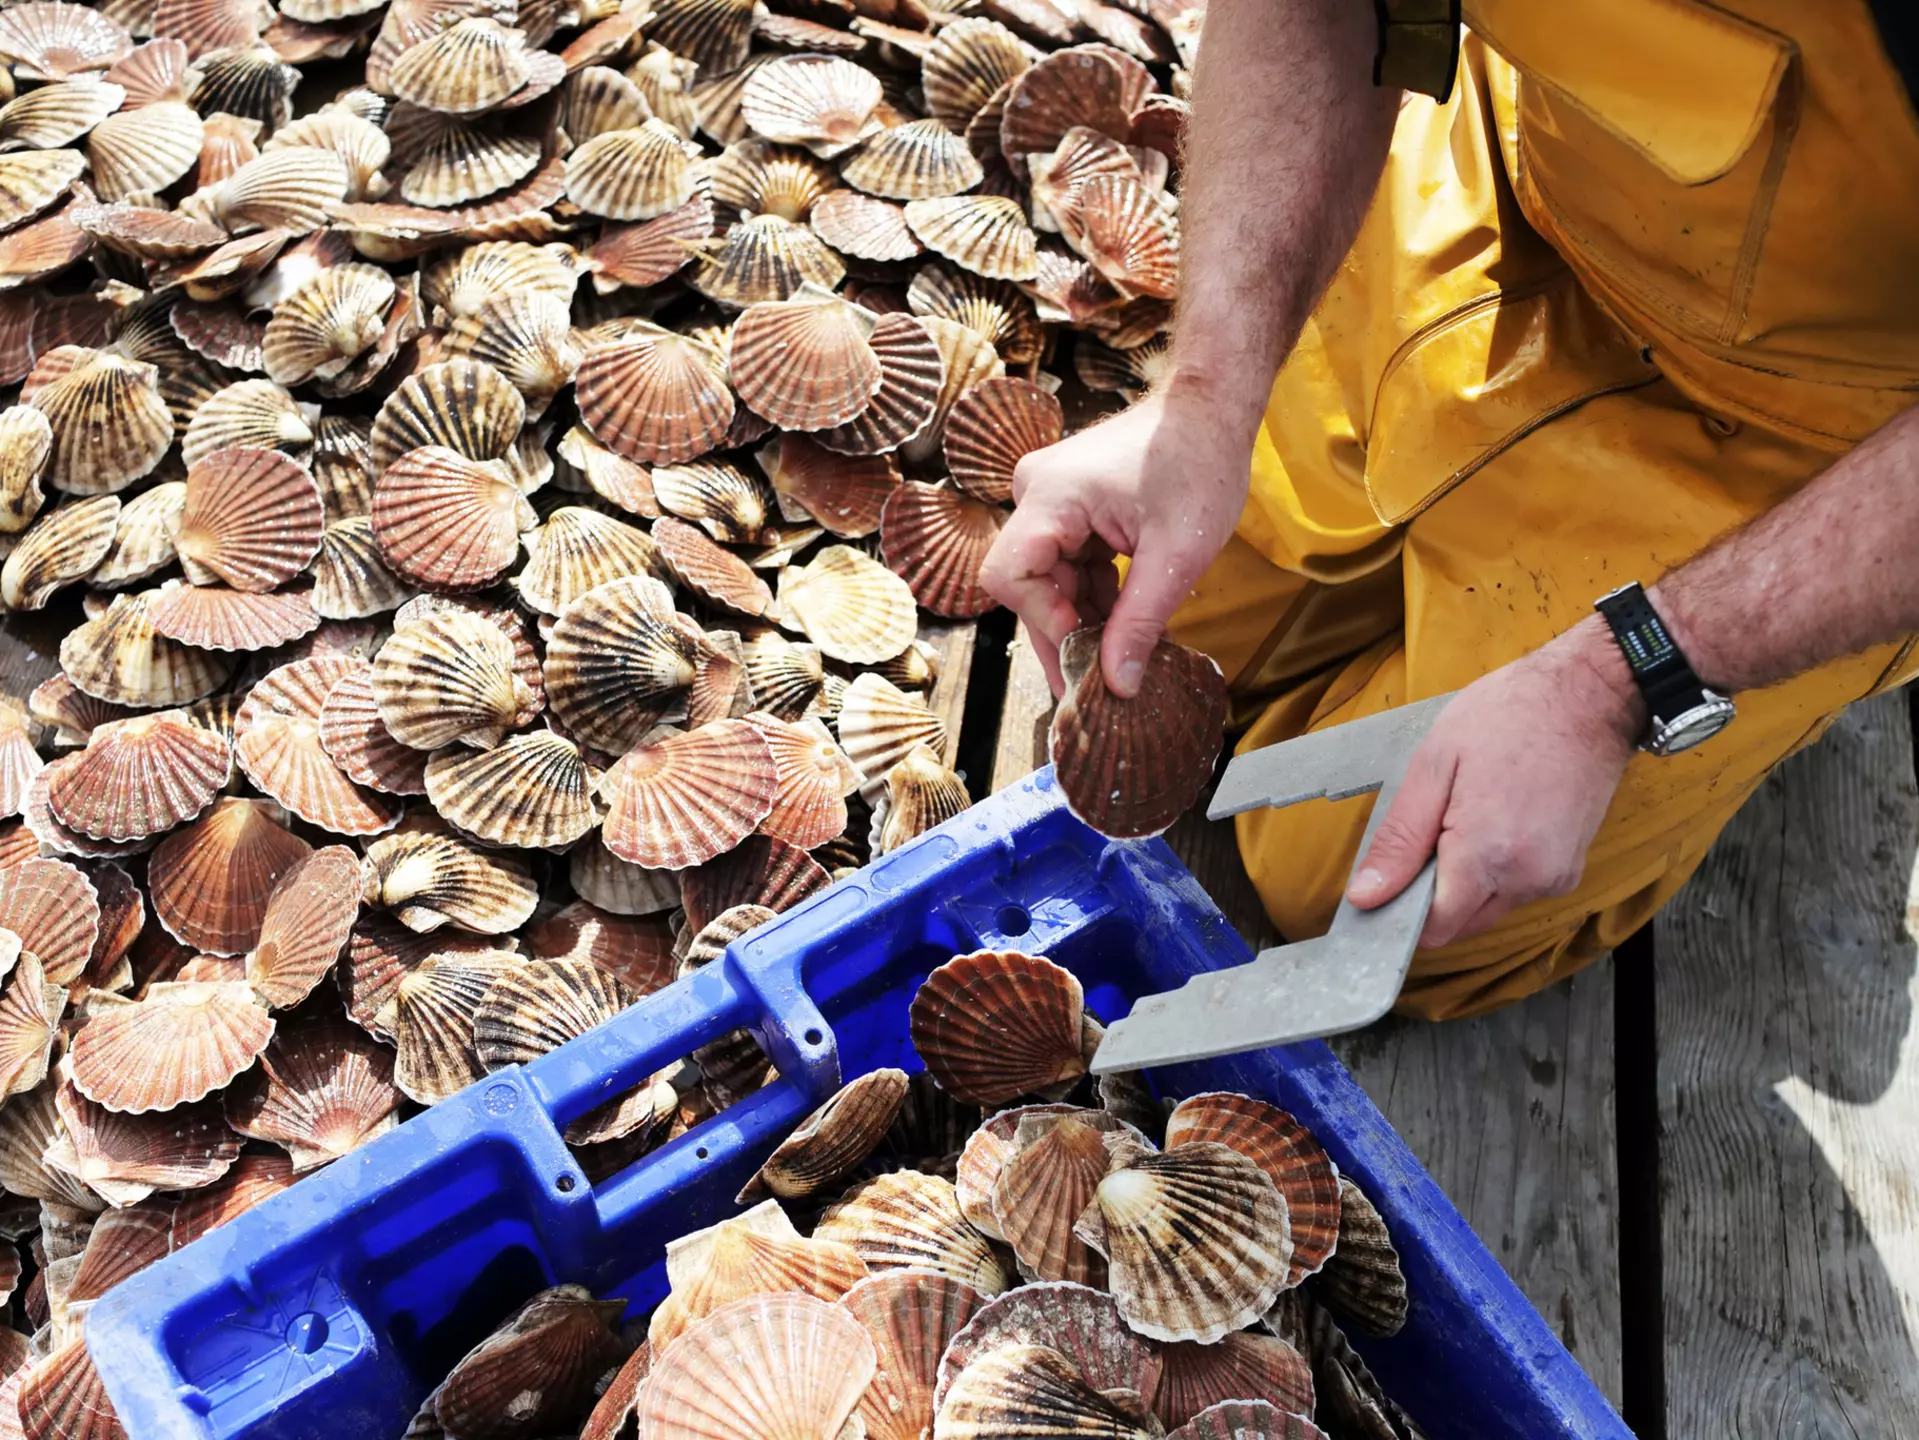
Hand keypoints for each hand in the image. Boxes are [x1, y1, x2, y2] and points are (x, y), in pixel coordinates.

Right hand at [979, 386, 1250, 695]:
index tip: (1086, 652)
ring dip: (1083, 617)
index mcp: (1051, 495)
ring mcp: (1051, 497)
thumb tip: (1117, 683)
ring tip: (1121, 656)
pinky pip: (1068, 563)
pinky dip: (1094, 595)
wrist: (1213, 409)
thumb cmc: (1200, 463)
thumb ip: (1140, 622)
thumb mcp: (1177, 555)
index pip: (1010, 576)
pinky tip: (1125, 623)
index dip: (1043, 623)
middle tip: (1097, 684)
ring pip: (1050, 579)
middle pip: (1028, 583)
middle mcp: (1037, 492)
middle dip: (1065, 633)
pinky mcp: (1070, 505)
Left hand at [1345, 620, 1645, 946]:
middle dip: (1431, 896)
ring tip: (1465, 817)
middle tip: (1427, 833)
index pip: (1433, 928)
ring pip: (1487, 909)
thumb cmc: (1509, 716)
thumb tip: (1366, 897)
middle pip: (1460, 924)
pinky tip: (1494, 822)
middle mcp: (1527, 881)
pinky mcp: (1570, 870)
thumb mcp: (1435, 765)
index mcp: (1487, 856)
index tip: (1387, 881)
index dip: (1401, 911)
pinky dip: (1495, 872)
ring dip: (1464, 883)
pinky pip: (1516, 891)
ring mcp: (1554, 879)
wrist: (1589, 697)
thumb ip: (1400, 839)